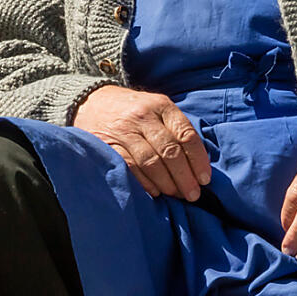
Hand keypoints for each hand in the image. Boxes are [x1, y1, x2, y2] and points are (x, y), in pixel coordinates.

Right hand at [72, 85, 210, 200]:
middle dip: (185, 177)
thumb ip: (176, 129)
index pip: (186, 135)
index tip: (205, 179)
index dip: (198, 160)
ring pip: (151, 161)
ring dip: (167, 183)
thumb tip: (198, 165)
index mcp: (162, 106)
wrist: (91, 101)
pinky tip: (155, 192)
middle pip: (170, 151)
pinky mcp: (108, 144)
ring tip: (175, 195)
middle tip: (192, 194)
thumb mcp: (157, 108)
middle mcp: (143, 116)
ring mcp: (124, 131)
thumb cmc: (134, 110)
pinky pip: (130, 167)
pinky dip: (145, 183)